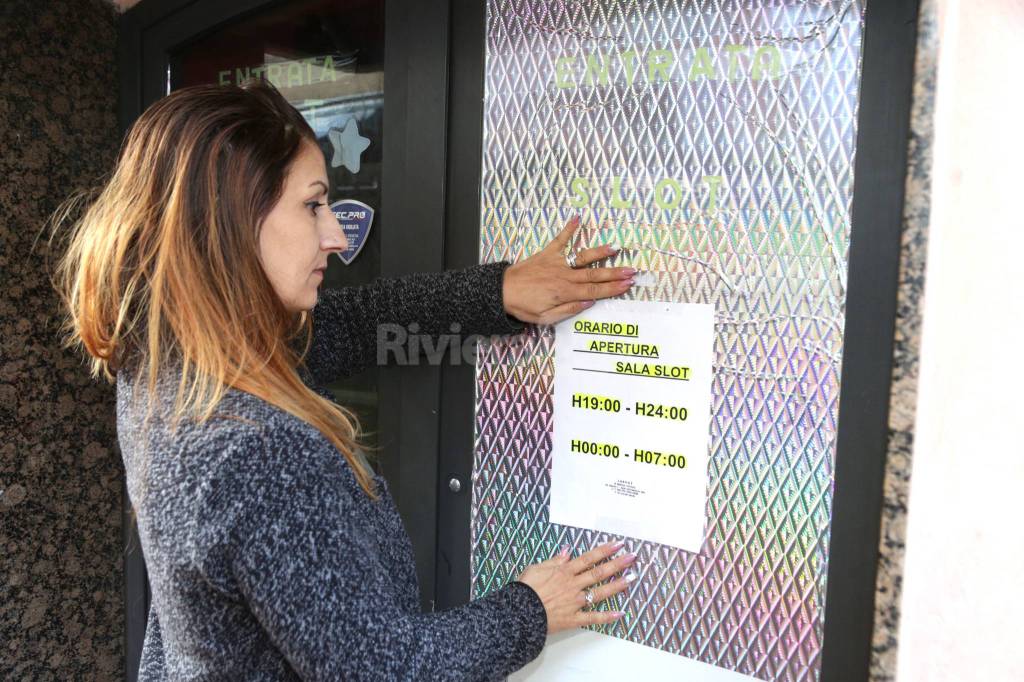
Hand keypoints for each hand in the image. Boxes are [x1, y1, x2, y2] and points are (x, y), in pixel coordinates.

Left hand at [502, 216, 636, 324]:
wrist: (502, 291)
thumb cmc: (523, 307)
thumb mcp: (546, 318)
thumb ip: (569, 310)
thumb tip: (589, 302)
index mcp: (566, 293)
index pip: (595, 290)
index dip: (613, 288)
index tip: (628, 285)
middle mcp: (564, 276)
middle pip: (595, 274)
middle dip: (615, 273)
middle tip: (632, 271)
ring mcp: (557, 263)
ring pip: (583, 257)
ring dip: (600, 252)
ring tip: (616, 248)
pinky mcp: (547, 254)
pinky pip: (560, 240)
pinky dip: (568, 228)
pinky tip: (577, 218)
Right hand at [516, 541, 636, 633]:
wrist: (519, 612)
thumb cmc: (525, 589)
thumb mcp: (536, 568)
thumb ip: (554, 560)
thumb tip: (566, 550)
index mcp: (564, 571)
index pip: (589, 558)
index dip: (604, 550)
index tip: (618, 544)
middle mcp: (573, 585)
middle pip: (599, 572)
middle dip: (617, 564)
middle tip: (632, 557)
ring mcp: (575, 602)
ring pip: (600, 593)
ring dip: (617, 586)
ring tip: (631, 579)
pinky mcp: (573, 618)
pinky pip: (592, 618)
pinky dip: (606, 617)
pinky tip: (619, 614)